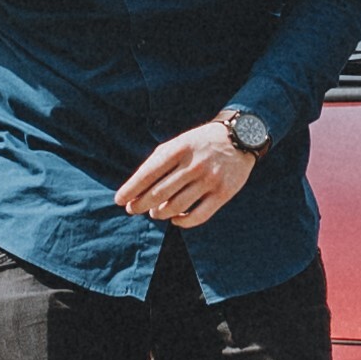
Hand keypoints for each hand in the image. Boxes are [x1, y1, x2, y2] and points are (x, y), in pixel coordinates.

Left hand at [116, 117, 257, 230]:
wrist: (240, 137)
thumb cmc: (200, 143)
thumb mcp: (178, 142)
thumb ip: (158, 162)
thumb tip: (136, 190)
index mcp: (179, 148)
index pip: (148, 173)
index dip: (131, 189)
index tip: (120, 200)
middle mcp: (194, 164)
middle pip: (159, 193)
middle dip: (140, 205)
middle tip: (132, 209)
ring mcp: (210, 180)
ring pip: (176, 206)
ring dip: (159, 213)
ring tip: (154, 213)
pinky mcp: (224, 193)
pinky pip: (198, 216)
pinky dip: (182, 221)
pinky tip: (175, 219)